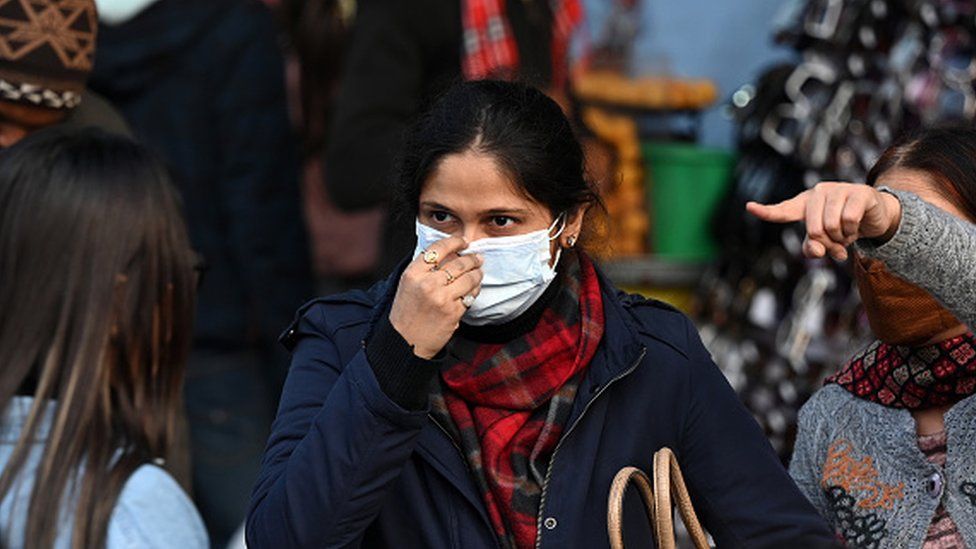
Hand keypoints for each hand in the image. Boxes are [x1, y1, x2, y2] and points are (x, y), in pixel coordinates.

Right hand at [389, 236, 482, 358]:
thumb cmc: (406, 314)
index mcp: (413, 274)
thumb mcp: (407, 286)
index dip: (454, 242)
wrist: (405, 342)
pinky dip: (475, 290)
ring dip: (477, 273)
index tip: (463, 242)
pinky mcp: (453, 312)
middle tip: (477, 258)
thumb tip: (448, 255)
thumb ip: (423, 270)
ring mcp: (442, 298)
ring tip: (478, 272)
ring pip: (469, 277)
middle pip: (458, 262)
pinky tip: (473, 289)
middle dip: (472, 258)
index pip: (438, 249)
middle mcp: (427, 284)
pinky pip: (471, 295)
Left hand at [746, 182, 901, 260]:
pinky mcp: (859, 192)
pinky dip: (854, 231)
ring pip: (832, 225)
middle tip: (837, 243)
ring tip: (847, 233)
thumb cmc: (843, 227)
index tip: (749, 207)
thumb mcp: (825, 240)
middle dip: (827, 243)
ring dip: (842, 238)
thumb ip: (813, 248)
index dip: (766, 211)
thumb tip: (815, 250)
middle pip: (814, 229)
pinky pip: (849, 219)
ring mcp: (839, 189)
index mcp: (805, 203)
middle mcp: (819, 192)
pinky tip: (858, 227)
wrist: (874, 215)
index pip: (783, 210)